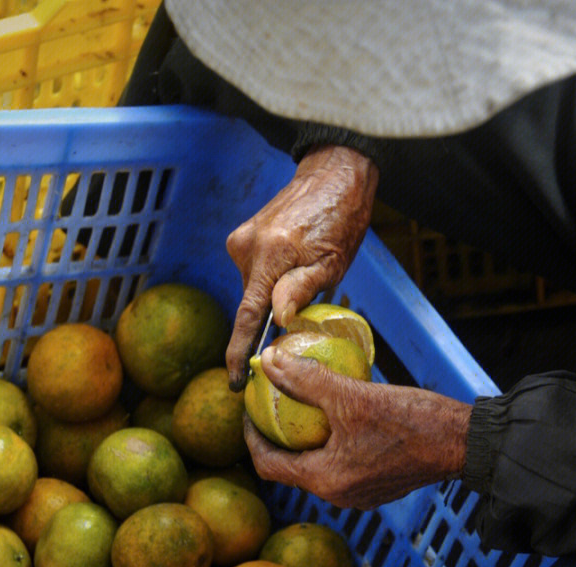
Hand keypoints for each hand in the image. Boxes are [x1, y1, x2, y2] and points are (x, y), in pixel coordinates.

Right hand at [224, 145, 378, 389]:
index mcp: (269, 255)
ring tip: (304, 274)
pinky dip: (269, 279)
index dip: (239, 352)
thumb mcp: (332, 262)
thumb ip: (301, 289)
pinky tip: (292, 266)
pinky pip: (254, 272)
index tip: (235, 381)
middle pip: (251, 303)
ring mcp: (241, 240)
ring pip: (253, 288)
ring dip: (272, 295)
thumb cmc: (340, 220)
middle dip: (269, 318)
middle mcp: (245, 247)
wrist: (332, 175)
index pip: (247, 316)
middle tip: (301, 313)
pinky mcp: (242, 236)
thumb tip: (276, 320)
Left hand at [244, 345, 472, 509]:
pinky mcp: (379, 484)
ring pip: (317, 465)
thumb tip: (268, 361)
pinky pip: (342, 463)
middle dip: (277, 433)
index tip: (248, 407)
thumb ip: (307, 380)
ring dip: (305, 437)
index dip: (251, 434)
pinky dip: (331, 441)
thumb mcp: (353, 396)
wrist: (465, 442)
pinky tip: (338, 413)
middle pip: (291, 466)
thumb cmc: (411, 421)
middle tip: (272, 401)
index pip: (268, 464)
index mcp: (325, 481)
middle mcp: (339, 495)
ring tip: (302, 403)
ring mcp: (361, 493)